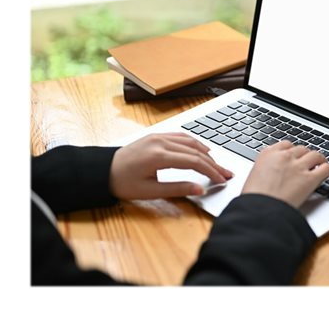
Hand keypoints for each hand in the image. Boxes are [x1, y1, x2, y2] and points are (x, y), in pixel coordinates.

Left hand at [109, 133, 232, 199]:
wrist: (102, 171)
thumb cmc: (123, 183)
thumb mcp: (150, 191)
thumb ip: (178, 189)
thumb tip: (200, 189)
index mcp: (159, 156)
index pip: (194, 162)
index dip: (211, 171)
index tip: (221, 180)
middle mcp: (161, 142)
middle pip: (196, 151)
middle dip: (214, 163)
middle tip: (227, 173)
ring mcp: (159, 137)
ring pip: (191, 141)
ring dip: (207, 152)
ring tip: (218, 164)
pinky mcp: (156, 136)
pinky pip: (181, 137)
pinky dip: (195, 144)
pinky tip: (202, 150)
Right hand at [242, 141, 328, 207]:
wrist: (259, 210)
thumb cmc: (253, 199)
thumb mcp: (253, 178)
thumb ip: (265, 171)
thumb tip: (270, 175)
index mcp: (267, 154)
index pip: (285, 145)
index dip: (293, 150)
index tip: (295, 154)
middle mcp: (284, 156)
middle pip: (301, 149)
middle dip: (306, 155)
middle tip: (309, 161)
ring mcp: (298, 166)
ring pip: (315, 155)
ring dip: (320, 159)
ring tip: (323, 163)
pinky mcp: (310, 179)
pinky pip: (326, 169)